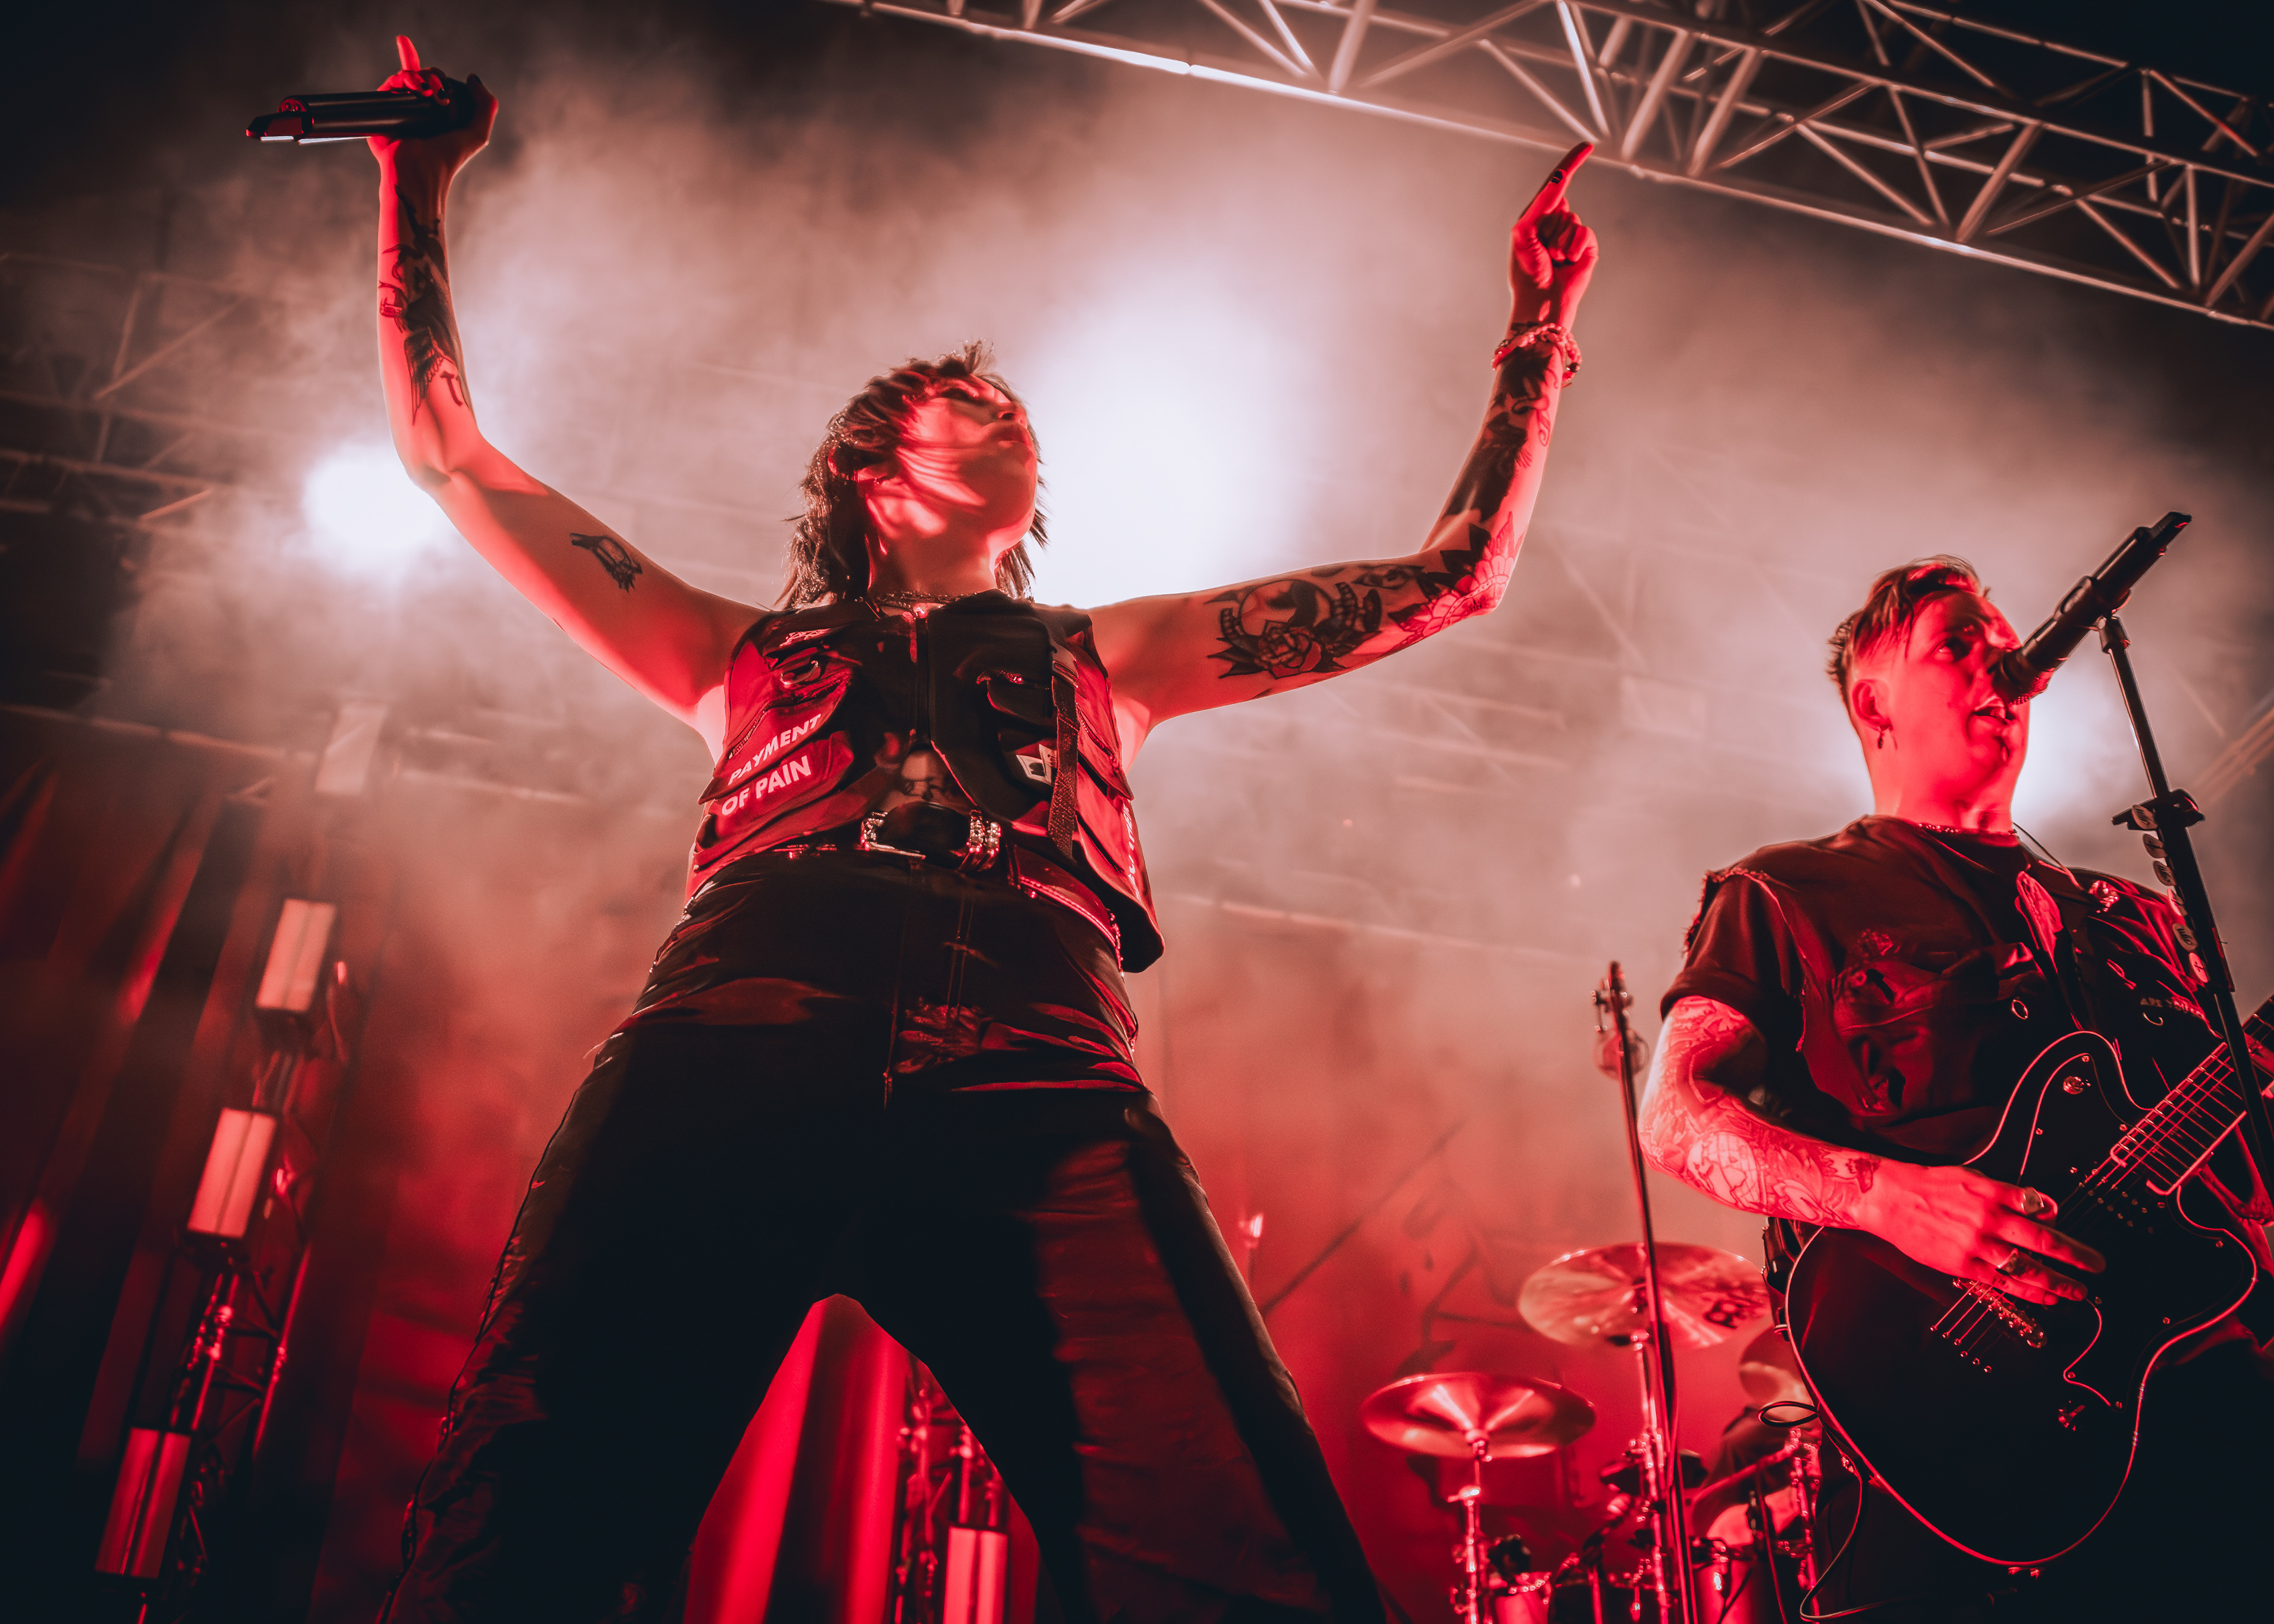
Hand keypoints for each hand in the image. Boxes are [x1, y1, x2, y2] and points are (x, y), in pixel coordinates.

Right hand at [367, 35, 496, 176]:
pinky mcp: (384, 111)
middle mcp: (420, 110)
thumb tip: (472, 78)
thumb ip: (486, 105)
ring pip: (407, 77)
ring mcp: (401, 109)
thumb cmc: (448, 158)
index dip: (431, 69)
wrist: (420, 171)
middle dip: (433, 75)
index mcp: (440, 114)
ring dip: (419, 75)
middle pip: (423, 77)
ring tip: (428, 90)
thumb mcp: (477, 134)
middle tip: (439, 90)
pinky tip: (415, 87)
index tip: (411, 43)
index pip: (435, 84)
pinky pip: (389, 85)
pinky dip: (402, 78)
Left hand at [1509, 141, 1598, 321]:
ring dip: (1558, 240)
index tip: (1587, 145)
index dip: (1571, 163)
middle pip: (1560, 204)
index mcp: (1537, 215)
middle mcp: (1556, 221)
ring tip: (1552, 259)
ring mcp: (1573, 233)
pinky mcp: (1587, 245)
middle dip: (1548, 226)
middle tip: (1541, 250)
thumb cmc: (1525, 270)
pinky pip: (1584, 232)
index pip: (1556, 183)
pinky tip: (1567, 262)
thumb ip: (1540, 203)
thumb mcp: (1524, 231)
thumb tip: (1560, 181)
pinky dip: (1573, 247)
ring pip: (1572, 219)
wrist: (1540, 300)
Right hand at [1856, 1161, 2105, 1308]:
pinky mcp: (1961, 1265)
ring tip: (2078, 1291)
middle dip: (2074, 1255)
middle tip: (2096, 1265)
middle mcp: (1987, 1219)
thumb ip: (2007, 1193)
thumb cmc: (1929, 1186)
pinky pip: (2001, 1282)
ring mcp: (1975, 1244)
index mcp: (1991, 1193)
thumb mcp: (1972, 1178)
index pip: (2037, 1206)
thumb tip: (2043, 1207)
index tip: (2072, 1230)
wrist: (1889, 1198)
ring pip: (2025, 1267)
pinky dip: (2027, 1292)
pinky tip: (2045, 1298)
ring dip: (2057, 1281)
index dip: (2058, 1219)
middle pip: (2041, 1239)